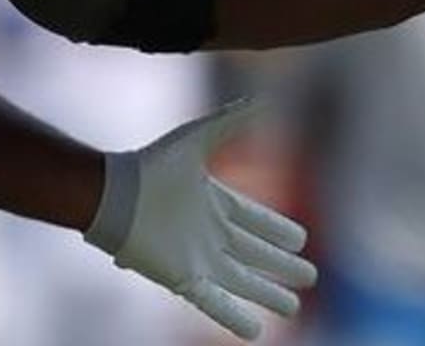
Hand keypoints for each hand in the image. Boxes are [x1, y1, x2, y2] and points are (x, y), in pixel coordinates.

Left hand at [84, 99, 315, 339]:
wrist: (115, 194)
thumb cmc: (153, 164)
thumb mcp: (198, 138)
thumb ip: (231, 121)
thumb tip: (265, 101)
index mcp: (213, 201)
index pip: (254, 220)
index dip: (277, 230)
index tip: (301, 238)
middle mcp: (209, 233)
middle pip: (253, 253)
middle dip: (281, 265)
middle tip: (309, 275)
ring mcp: (198, 258)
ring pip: (242, 281)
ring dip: (267, 293)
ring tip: (293, 307)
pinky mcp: (183, 278)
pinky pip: (215, 302)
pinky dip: (235, 316)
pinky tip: (257, 331)